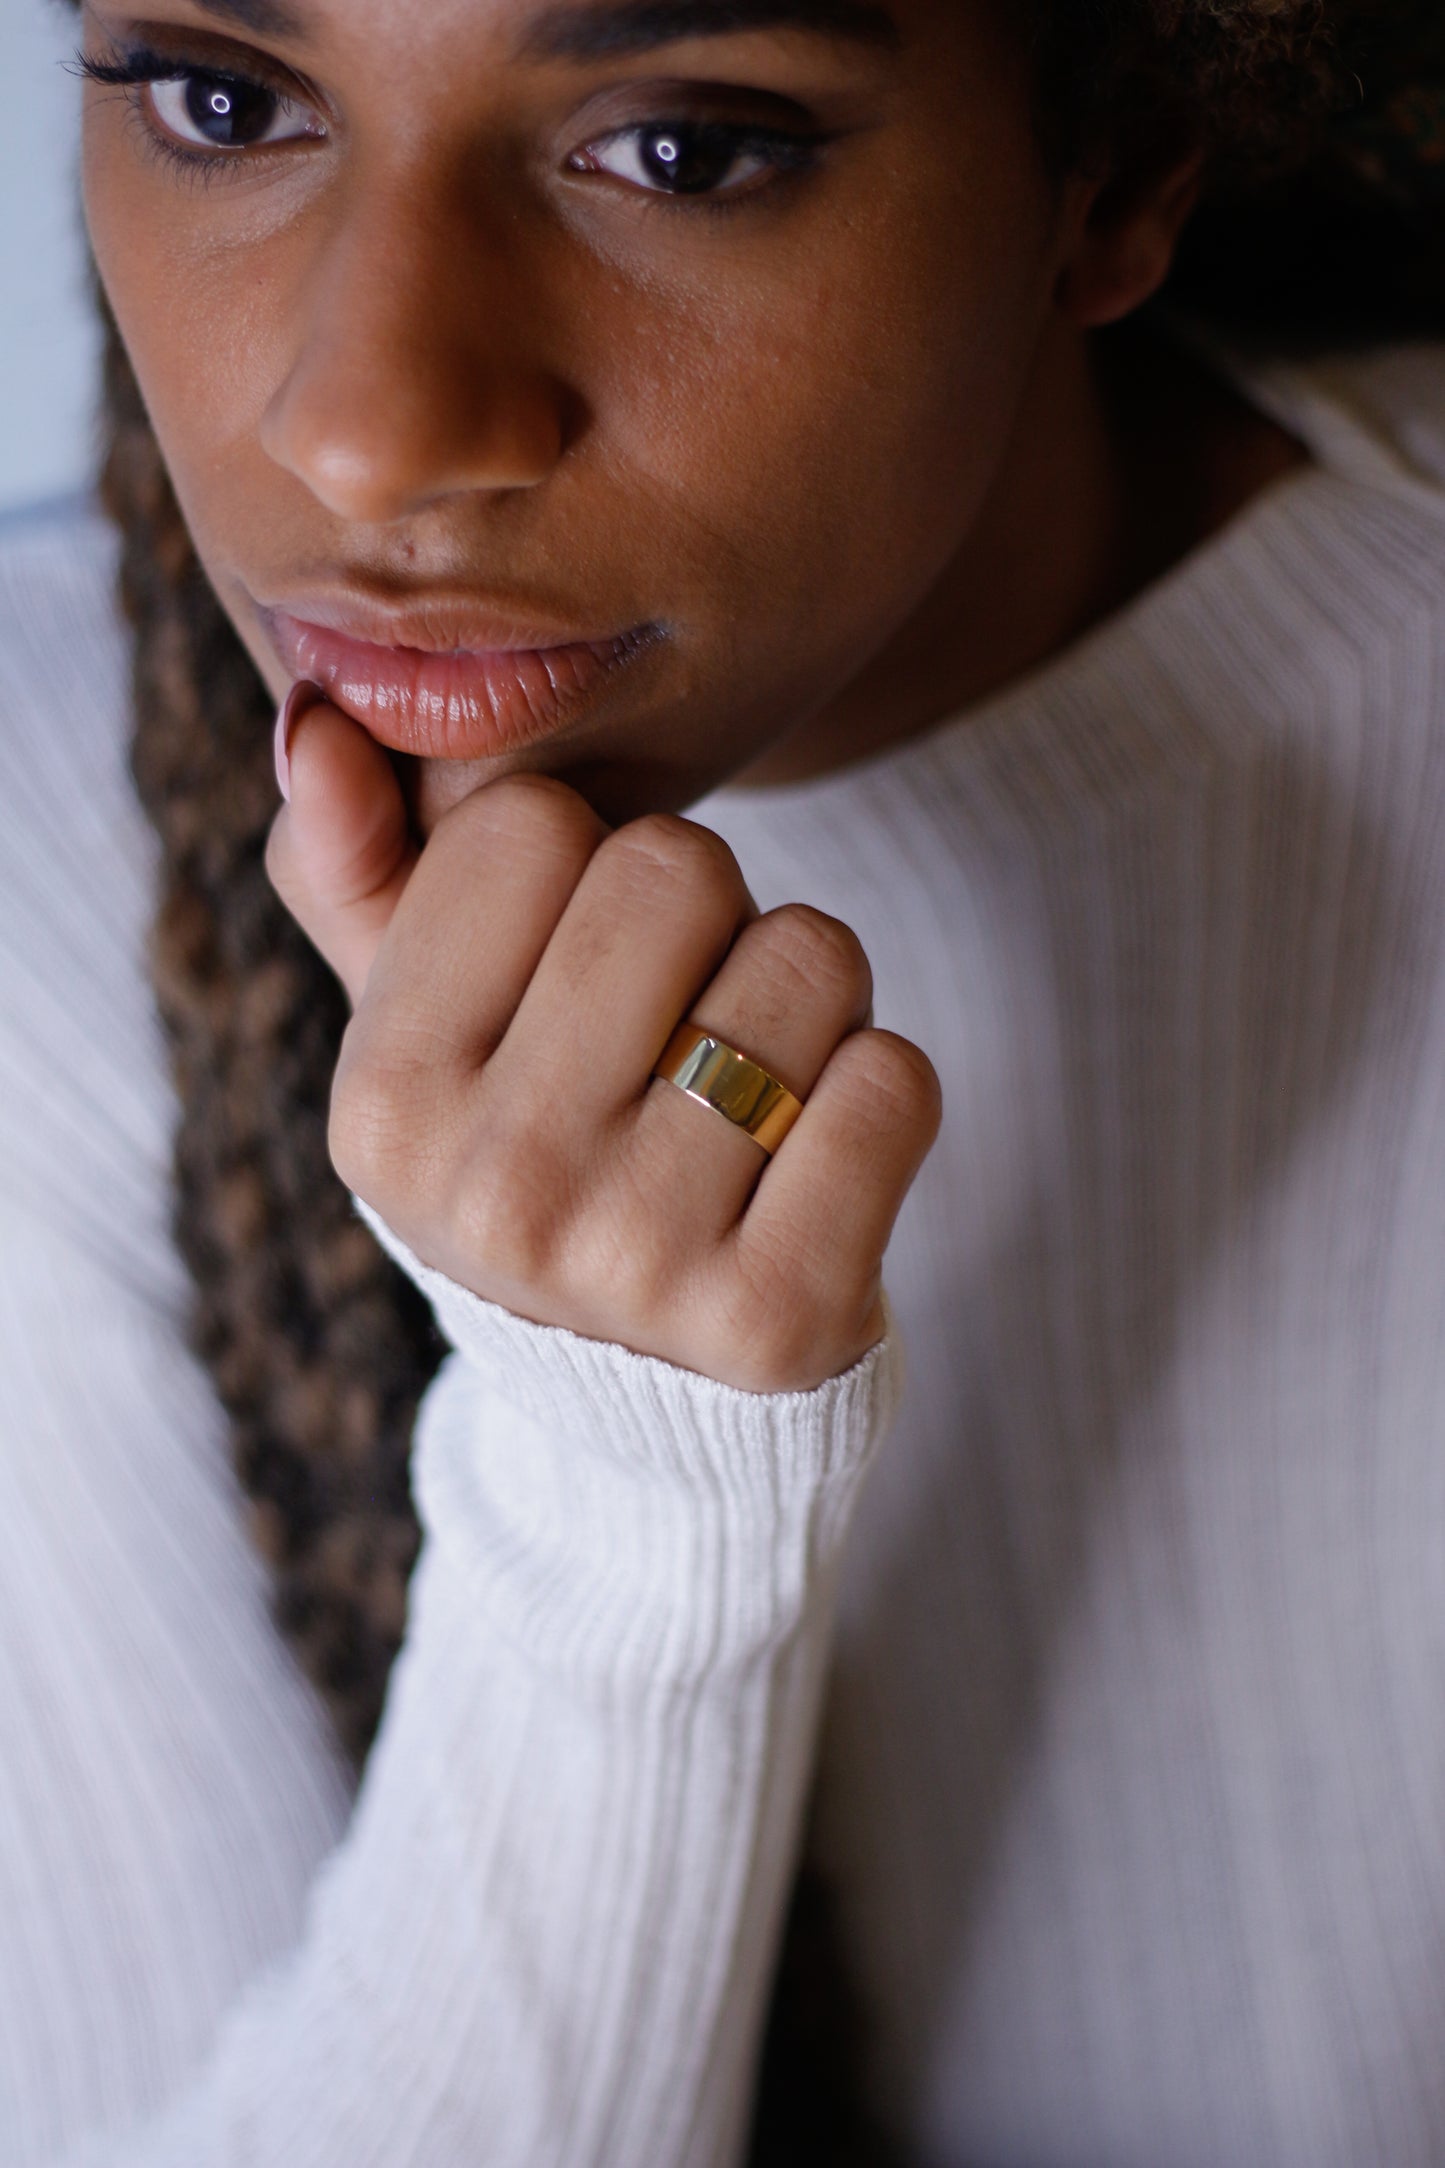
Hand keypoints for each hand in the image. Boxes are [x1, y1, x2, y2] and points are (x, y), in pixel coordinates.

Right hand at [265, 695, 941, 1391]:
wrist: (639, 1397)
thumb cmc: (537, 1155)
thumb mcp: (423, 1032)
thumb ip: (357, 869)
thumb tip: (317, 722)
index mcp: (385, 1102)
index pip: (531, 823)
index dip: (585, 862)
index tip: (578, 966)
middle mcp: (494, 1191)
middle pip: (680, 867)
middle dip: (712, 914)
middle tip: (684, 1020)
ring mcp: (635, 1261)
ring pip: (811, 954)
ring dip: (808, 997)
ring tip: (748, 1091)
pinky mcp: (776, 1316)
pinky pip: (894, 1079)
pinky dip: (879, 1090)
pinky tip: (813, 1159)